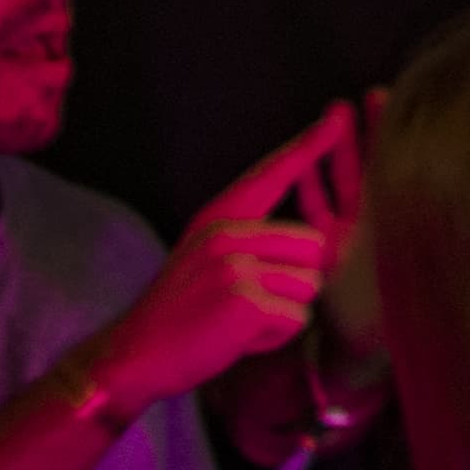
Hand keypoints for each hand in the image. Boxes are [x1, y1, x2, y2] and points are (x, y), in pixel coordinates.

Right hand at [80, 109, 354, 408]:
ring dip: (284, 312)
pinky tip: (235, 337)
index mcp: (218, 218)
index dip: (307, 146)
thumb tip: (315, 241)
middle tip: (247, 301)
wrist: (132, 354)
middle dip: (295, 281)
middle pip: (314, 247)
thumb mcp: (208, 260)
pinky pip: (295, 319)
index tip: (337, 115)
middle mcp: (226, 232)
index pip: (271, 174)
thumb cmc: (182, 312)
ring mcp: (234, 264)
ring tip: (239, 318)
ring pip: (310, 286)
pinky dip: (273, 337)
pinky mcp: (244, 298)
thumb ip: (250, 242)